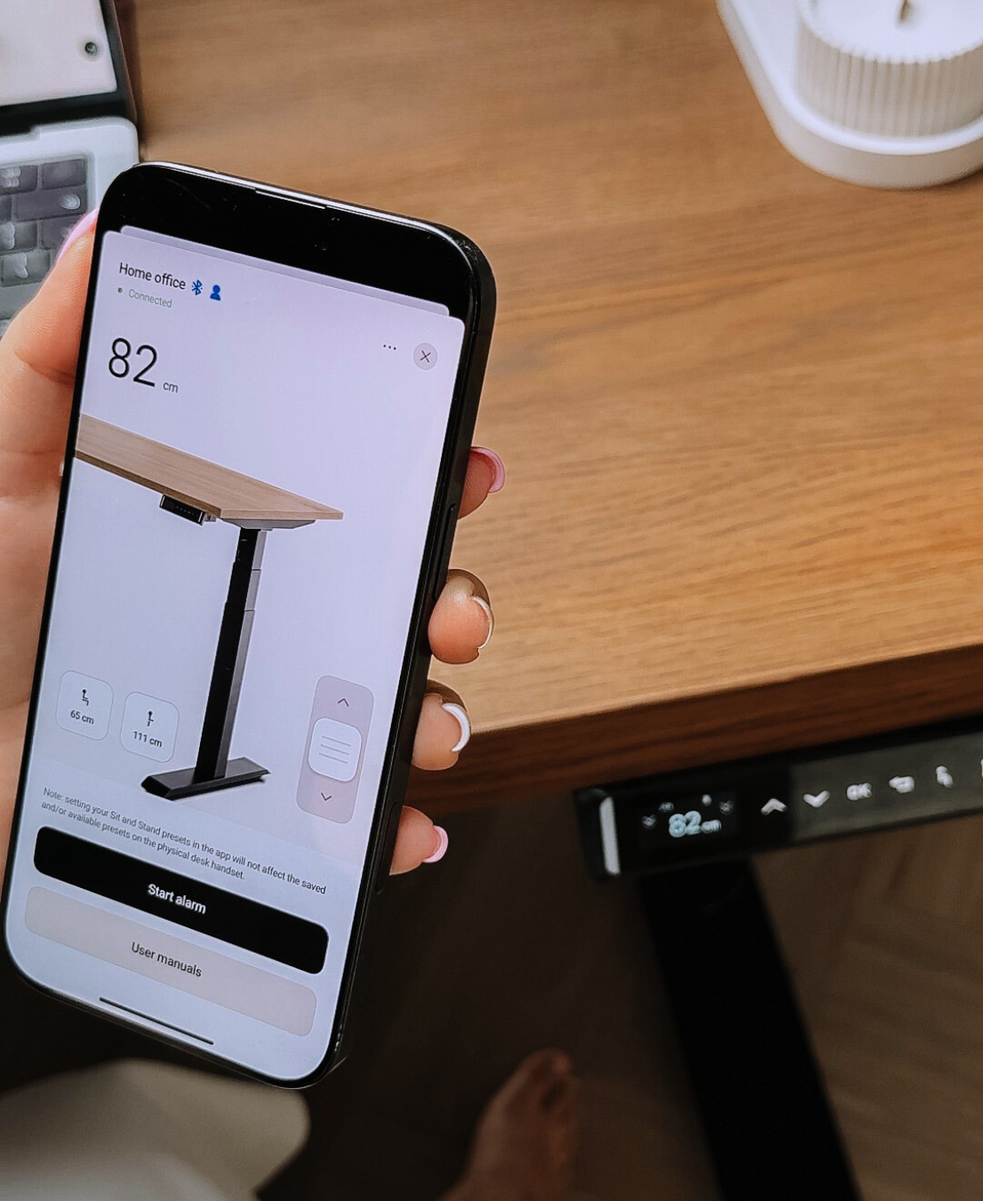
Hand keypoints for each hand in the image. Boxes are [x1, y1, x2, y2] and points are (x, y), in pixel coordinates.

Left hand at [0, 212, 502, 880]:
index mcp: (226, 528)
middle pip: (401, 594)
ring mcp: (267, 704)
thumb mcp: (3, 463)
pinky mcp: (258, 799)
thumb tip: (104, 237)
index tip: (461, 463)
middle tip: (443, 610)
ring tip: (415, 721)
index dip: (423, 472)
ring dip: (436, 708)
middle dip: (453, 597)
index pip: (352, 491)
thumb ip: (56, 356)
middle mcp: (262, 612)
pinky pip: (353, 809)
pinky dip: (392, 820)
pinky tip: (394, 819)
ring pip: (398, 698)